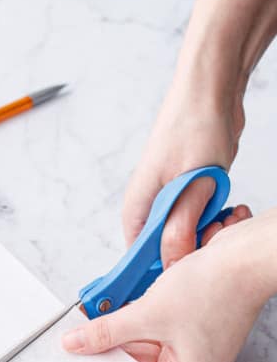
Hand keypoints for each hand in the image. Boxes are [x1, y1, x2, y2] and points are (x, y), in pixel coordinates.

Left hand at [62, 209, 274, 361]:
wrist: (246, 253)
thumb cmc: (219, 288)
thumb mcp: (149, 313)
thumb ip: (108, 331)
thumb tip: (78, 343)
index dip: (105, 358)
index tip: (78, 349)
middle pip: (138, 356)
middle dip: (116, 336)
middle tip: (86, 325)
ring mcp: (195, 345)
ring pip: (145, 334)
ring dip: (129, 318)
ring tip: (113, 306)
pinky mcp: (194, 321)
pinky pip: (157, 319)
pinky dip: (143, 308)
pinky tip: (133, 298)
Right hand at [123, 80, 248, 268]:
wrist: (212, 93)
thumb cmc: (193, 126)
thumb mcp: (189, 184)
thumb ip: (179, 226)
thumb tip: (173, 259)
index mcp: (136, 208)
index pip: (138, 259)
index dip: (161, 268)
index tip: (184, 267)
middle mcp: (149, 208)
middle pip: (165, 251)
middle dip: (192, 248)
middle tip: (212, 232)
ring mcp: (169, 201)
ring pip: (186, 236)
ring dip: (208, 231)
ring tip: (221, 214)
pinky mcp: (188, 194)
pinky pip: (200, 221)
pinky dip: (216, 218)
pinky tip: (225, 206)